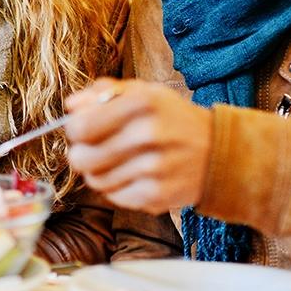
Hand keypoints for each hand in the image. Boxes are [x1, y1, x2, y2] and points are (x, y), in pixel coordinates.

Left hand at [64, 78, 212, 213]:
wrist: (219, 152)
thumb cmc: (172, 118)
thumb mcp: (145, 92)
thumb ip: (105, 92)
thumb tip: (71, 105)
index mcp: (142, 102)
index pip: (80, 126)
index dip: (74, 130)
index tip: (83, 130)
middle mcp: (149, 134)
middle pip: (81, 158)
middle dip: (80, 155)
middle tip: (92, 150)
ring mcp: (154, 167)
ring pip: (95, 180)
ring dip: (98, 173)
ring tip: (115, 163)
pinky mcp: (157, 195)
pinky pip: (114, 197)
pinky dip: (117, 189)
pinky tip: (132, 176)